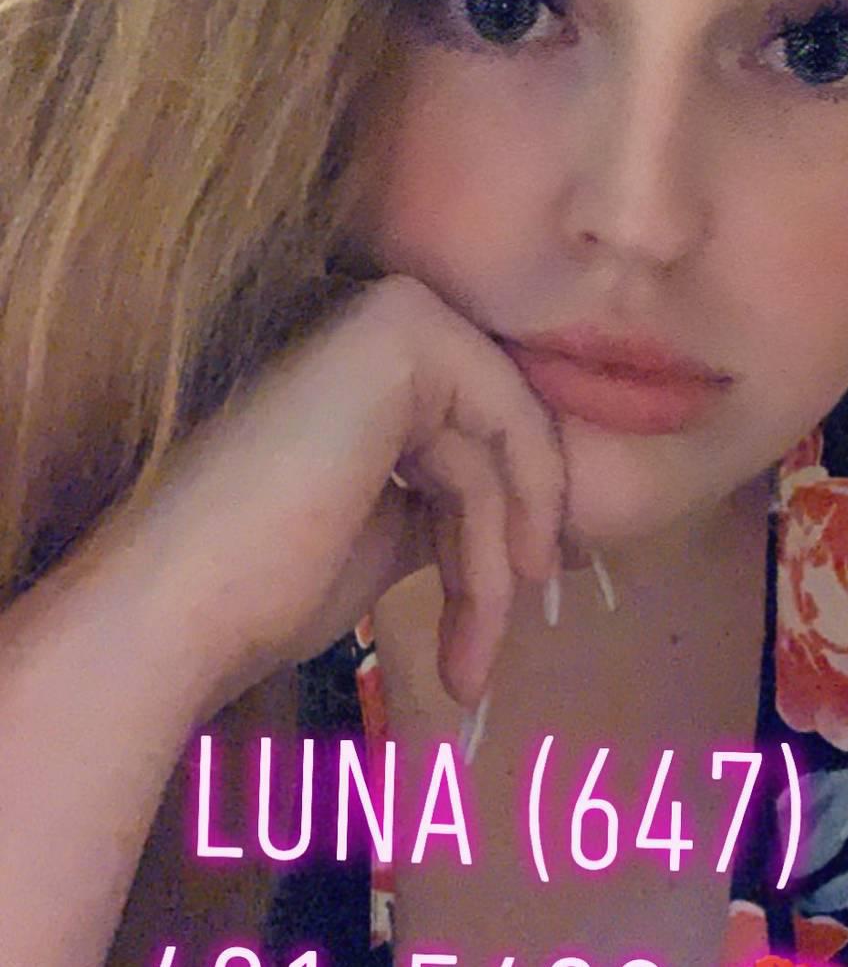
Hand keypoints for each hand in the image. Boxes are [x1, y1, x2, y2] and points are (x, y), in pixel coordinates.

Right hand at [142, 274, 568, 712]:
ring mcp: (384, 312)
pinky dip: (528, 505)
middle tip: (481, 661)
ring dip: (494, 564)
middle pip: (483, 441)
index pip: (465, 436)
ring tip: (469, 664)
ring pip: (495, 444)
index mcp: (357, 368)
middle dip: (494, 554)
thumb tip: (544, 527)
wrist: (175, 603)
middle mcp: (371, 319)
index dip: (500, 524)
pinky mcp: (400, 324)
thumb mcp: (383, 536)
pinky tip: (514, 584)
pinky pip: (508, 417)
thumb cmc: (261, 585)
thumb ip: (448, 505)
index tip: (520, 604)